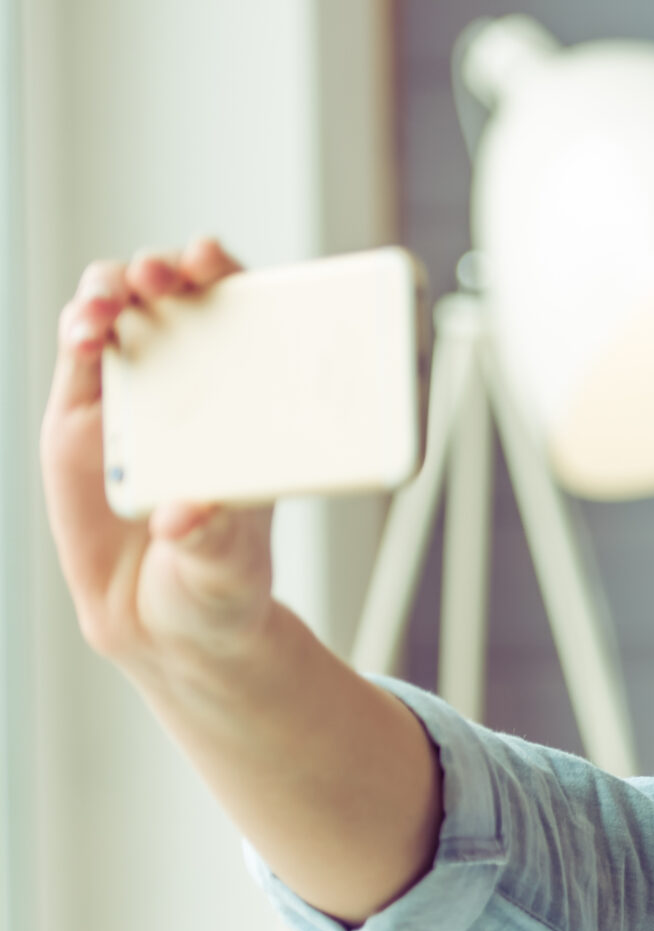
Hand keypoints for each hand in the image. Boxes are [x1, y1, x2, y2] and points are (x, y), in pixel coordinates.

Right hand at [43, 239, 277, 677]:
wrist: (166, 623)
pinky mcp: (87, 416)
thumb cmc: (218, 583)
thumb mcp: (225, 563)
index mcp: (252, 408)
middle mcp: (197, 388)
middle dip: (168, 270)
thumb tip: (186, 514)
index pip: (246, 318)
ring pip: (122, 311)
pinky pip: (82, 354)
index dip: (231, 278)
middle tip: (165, 277)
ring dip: (113, 291)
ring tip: (110, 307)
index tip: (216, 265)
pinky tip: (87, 331)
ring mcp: (140, 396)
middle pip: (180, 298)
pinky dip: (81, 328)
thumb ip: (209, 537)